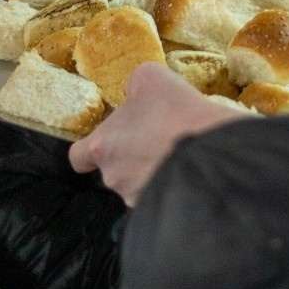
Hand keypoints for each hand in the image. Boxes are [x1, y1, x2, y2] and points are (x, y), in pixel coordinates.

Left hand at [69, 63, 240, 205]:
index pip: (78, 156)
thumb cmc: (174, 112)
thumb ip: (133, 86)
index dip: (92, 148)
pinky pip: (162, 198)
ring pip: (139, 185)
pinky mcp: (162, 211)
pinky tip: (189, 171)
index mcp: (101, 146)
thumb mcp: (150, 77)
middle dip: (133, 156)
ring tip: (179, 155)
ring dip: (153, 171)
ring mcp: (136, 198)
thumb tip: (133, 94)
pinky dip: (171, 186)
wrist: (211, 153)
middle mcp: (114, 178)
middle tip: (158, 139)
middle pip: (115, 169)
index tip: (111, 139)